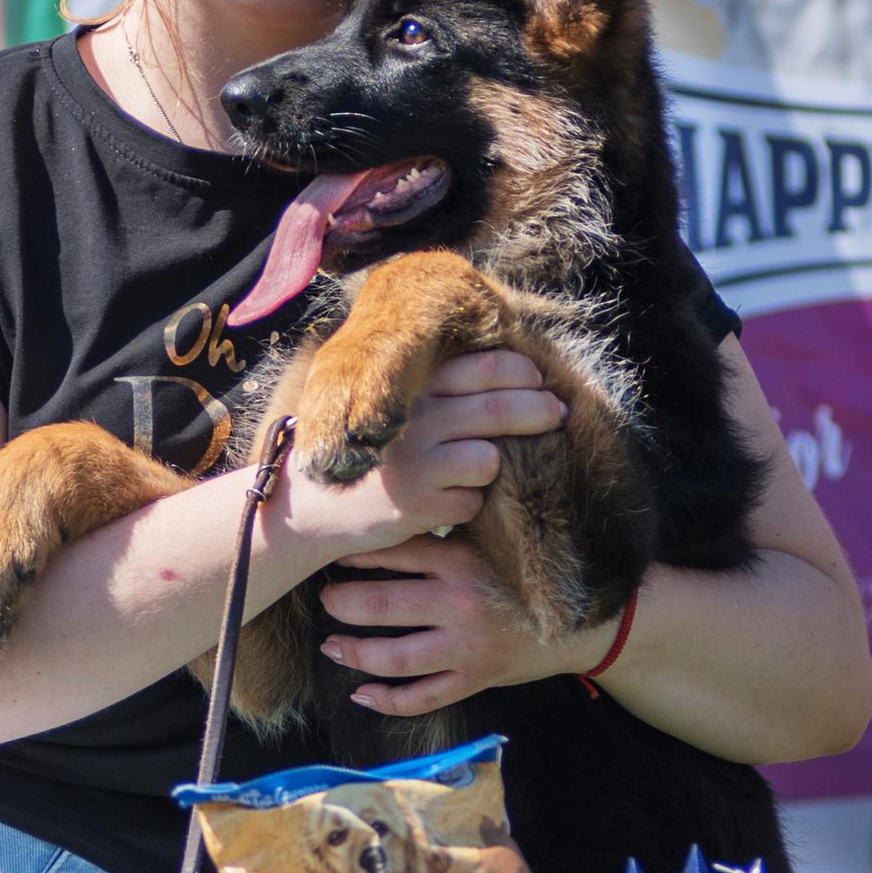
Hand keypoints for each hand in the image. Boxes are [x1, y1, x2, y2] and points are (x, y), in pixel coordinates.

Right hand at [280, 351, 565, 559]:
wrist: (314, 504)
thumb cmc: (371, 452)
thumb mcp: (396, 407)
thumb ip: (441, 389)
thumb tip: (515, 371)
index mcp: (413, 388)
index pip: (482, 367)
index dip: (521, 372)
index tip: (537, 381)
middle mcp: (415, 420)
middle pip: (498, 409)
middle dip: (538, 411)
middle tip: (557, 415)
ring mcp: (416, 464)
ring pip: (489, 459)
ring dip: (495, 465)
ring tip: (478, 469)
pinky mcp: (416, 505)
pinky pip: (471, 502)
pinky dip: (466, 504)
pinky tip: (443, 503)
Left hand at [319, 533, 614, 717]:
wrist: (587, 620)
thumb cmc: (531, 572)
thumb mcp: (494, 541)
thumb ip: (449, 531)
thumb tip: (399, 505)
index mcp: (461, 561)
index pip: (393, 553)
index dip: (355, 554)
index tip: (333, 553)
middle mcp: (459, 605)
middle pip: (380, 607)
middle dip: (342, 604)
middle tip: (325, 599)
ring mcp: (466, 648)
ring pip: (394, 658)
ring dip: (354, 653)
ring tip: (331, 645)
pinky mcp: (475, 679)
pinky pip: (423, 698)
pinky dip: (388, 701)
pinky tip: (361, 695)